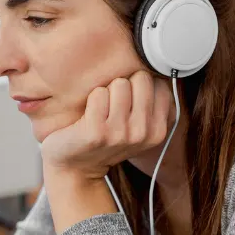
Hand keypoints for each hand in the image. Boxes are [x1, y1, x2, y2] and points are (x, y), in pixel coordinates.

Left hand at [40, 70, 174, 178]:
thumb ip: (150, 103)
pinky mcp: (96, 131)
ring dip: (105, 92)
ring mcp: (120, 133)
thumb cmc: (104, 140)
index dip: (139, 86)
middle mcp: (142, 133)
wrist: (75, 168)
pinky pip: (98, 93)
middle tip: (110, 107)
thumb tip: (158, 66)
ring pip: (119, 84)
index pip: (159, 84)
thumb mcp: (135, 127)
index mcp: (157, 131)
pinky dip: (90, 100)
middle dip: (123, 85)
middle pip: (141, 79)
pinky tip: (86, 117)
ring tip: (98, 112)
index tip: (128, 103)